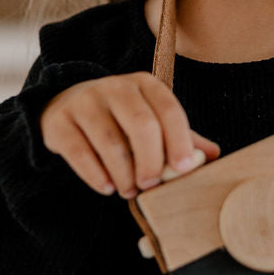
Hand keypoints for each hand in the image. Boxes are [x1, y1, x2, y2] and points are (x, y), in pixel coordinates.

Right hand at [38, 71, 220, 196]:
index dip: (179, 140)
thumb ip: (182, 137)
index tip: (184, 168)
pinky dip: (96, 175)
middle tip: (151, 185)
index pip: (169, 109)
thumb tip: (214, 156)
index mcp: (145, 84)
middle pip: (141, 125)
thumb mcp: (152, 120)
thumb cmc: (122, 120)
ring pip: (110, 142)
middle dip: (151, 160)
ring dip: (124, 174)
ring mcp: (84, 102)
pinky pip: (80, 152)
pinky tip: (107, 187)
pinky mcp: (59, 122)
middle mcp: (115, 87)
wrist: (67, 106)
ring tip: (129, 190)